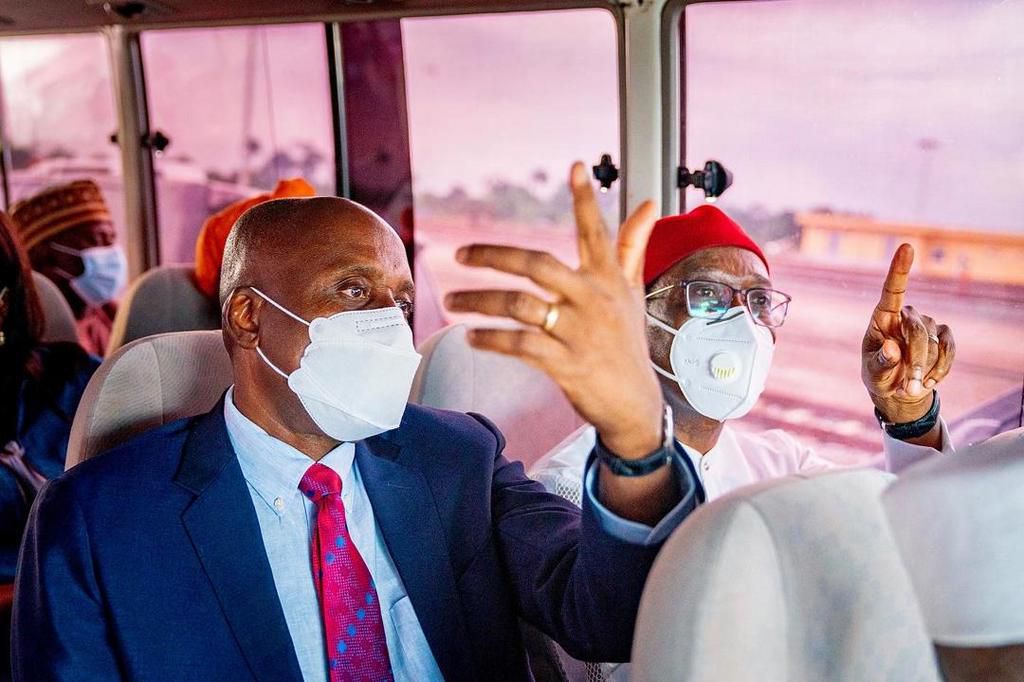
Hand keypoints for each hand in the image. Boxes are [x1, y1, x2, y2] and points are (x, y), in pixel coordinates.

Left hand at [445, 162, 662, 458]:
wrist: (634, 403)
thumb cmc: (627, 343)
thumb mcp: (631, 293)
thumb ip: (632, 247)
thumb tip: (648, 204)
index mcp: (608, 280)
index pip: (597, 233)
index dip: (585, 200)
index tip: (575, 166)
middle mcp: (594, 300)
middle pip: (538, 265)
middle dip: (494, 256)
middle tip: (460, 252)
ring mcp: (579, 332)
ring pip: (520, 305)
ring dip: (480, 301)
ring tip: (453, 301)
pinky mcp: (566, 363)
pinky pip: (519, 344)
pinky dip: (491, 338)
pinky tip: (472, 336)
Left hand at [862, 244, 955, 423]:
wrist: (898, 389)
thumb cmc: (879, 375)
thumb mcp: (873, 373)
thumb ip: (881, 362)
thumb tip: (893, 348)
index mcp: (882, 318)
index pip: (892, 290)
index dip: (900, 269)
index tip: (906, 246)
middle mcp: (905, 315)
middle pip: (916, 330)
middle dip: (915, 361)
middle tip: (908, 387)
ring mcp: (927, 324)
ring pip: (934, 344)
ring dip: (924, 370)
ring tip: (910, 385)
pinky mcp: (943, 335)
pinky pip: (949, 350)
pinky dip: (940, 370)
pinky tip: (928, 381)